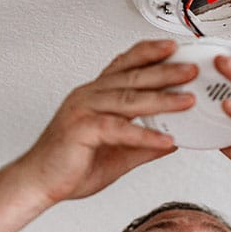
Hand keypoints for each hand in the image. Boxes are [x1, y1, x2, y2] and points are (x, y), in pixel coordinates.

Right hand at [18, 40, 196, 204]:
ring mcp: (83, 110)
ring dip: (162, 98)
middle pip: (132, 77)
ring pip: (128, 99)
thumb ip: (144, 145)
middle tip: (192, 69)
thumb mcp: (118, 154)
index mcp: (95, 95)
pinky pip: (118, 129)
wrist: (39, 183)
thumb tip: (172, 142)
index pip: (126, 65)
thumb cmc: (70, 166)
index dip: (149, 53)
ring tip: (187, 99)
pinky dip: (144, 135)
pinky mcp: (81, 130)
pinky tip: (166, 141)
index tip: (175, 48)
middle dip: (165, 71)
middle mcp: (89, 96)